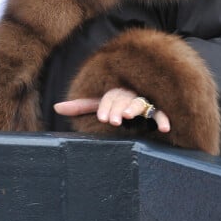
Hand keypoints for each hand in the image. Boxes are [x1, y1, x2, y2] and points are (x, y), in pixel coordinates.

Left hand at [54, 87, 170, 132]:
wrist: (139, 92)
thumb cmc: (115, 103)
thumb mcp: (98, 104)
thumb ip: (79, 106)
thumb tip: (56, 107)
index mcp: (114, 92)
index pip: (109, 98)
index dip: (105, 107)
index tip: (103, 118)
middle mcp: (128, 94)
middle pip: (123, 99)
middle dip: (117, 109)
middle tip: (113, 120)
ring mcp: (143, 100)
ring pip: (140, 102)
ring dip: (135, 107)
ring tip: (130, 115)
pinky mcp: (157, 109)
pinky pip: (161, 112)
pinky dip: (163, 118)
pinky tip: (164, 128)